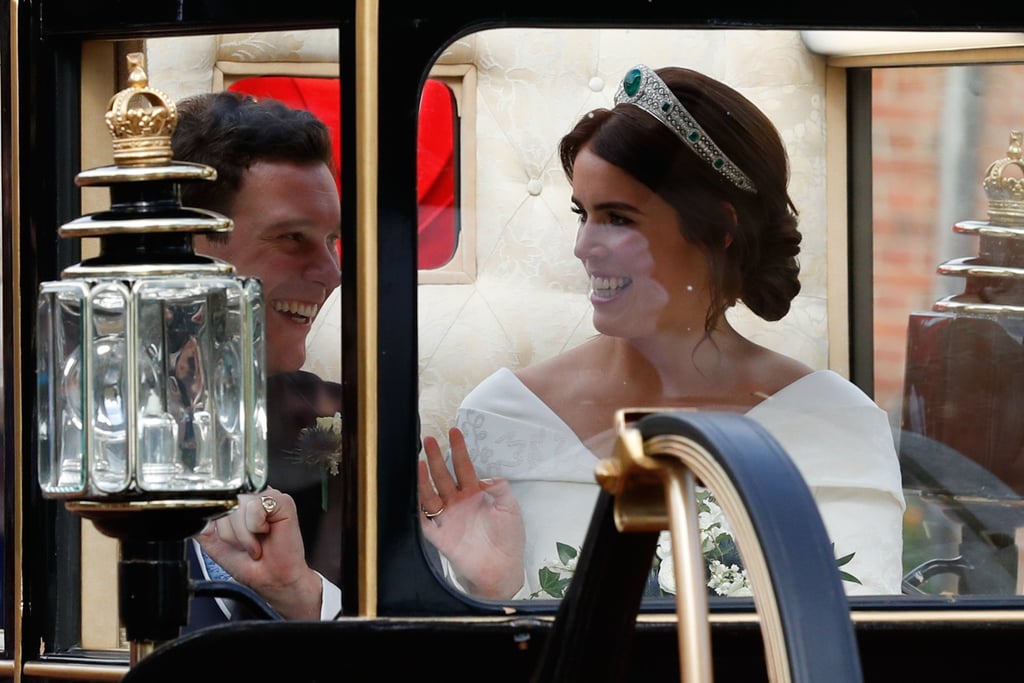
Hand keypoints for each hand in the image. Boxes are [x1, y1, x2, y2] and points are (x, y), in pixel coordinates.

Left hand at [197, 487, 322, 619]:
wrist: (273, 580)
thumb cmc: (252, 565)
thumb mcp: (216, 546)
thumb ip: (203, 529)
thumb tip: (192, 517)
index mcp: (240, 504)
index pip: (218, 500)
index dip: (221, 523)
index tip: (232, 541)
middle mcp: (254, 498)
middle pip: (228, 502)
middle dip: (231, 532)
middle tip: (245, 546)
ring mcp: (269, 497)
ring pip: (240, 504)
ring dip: (244, 533)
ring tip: (255, 544)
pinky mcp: (283, 502)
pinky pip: (256, 506)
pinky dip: (256, 526)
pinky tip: (266, 534)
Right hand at [417, 427, 525, 598]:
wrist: (501, 569)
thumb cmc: (509, 539)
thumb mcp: (510, 509)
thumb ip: (501, 491)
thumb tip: (491, 477)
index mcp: (475, 494)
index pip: (464, 466)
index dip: (459, 450)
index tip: (453, 432)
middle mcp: (458, 502)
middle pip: (443, 475)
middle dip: (435, 457)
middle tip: (428, 439)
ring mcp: (447, 518)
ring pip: (430, 494)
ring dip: (423, 479)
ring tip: (417, 463)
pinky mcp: (440, 536)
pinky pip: (424, 521)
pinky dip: (417, 509)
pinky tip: (412, 495)